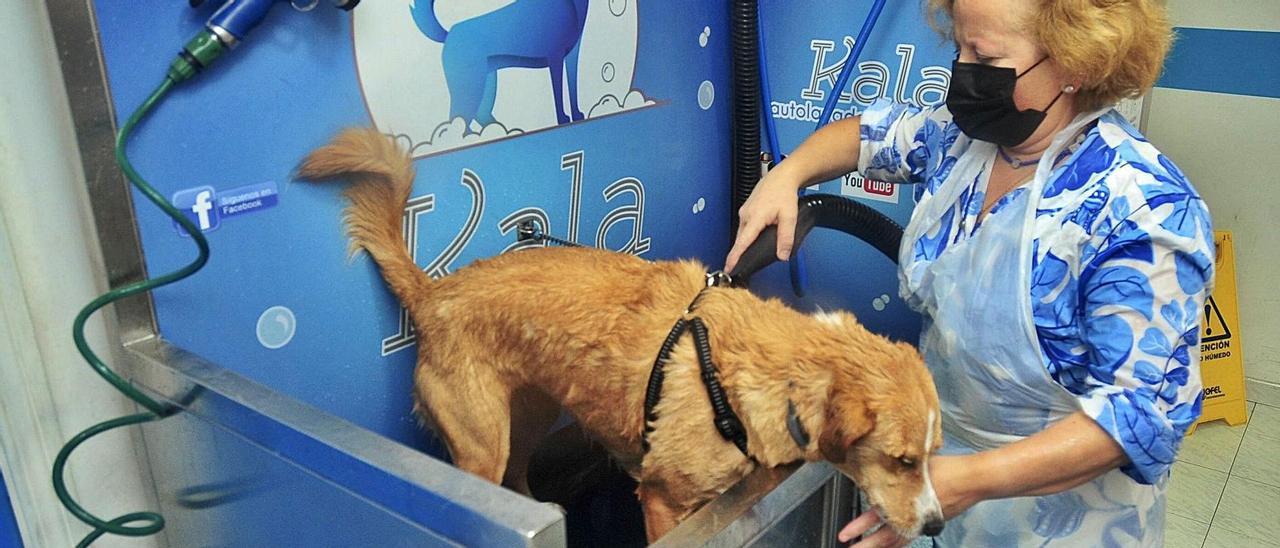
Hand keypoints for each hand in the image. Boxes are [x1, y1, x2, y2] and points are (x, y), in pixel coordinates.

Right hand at [724, 165, 805, 272]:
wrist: (782, 177)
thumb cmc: (784, 193)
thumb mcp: (789, 217)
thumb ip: (786, 238)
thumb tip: (783, 255)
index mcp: (755, 217)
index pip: (742, 242)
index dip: (734, 257)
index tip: (728, 267)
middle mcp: (746, 215)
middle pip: (740, 240)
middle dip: (737, 254)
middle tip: (737, 267)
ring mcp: (744, 212)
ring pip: (742, 233)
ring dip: (743, 244)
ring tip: (743, 256)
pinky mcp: (746, 210)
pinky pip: (744, 226)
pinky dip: (746, 235)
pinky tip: (752, 239)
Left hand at [837, 455, 983, 545]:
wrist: (972, 479)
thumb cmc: (948, 469)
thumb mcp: (918, 462)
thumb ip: (898, 465)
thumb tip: (877, 456)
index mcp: (906, 503)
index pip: (876, 518)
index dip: (858, 527)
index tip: (844, 535)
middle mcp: (913, 518)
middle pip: (885, 538)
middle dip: (866, 545)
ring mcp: (922, 523)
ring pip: (897, 541)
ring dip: (880, 546)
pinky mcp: (929, 522)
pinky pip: (909, 536)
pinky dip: (897, 542)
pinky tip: (890, 543)